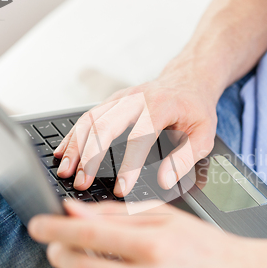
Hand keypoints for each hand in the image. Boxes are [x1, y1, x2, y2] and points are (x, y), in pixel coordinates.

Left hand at [28, 201, 266, 267]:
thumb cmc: (207, 248)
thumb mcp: (167, 218)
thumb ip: (117, 213)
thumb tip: (75, 209)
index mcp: (155, 246)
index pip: (88, 235)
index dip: (55, 228)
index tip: (38, 225)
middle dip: (59, 253)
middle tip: (58, 244)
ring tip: (78, 263)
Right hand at [53, 68, 222, 197]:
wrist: (189, 79)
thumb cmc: (196, 109)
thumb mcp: (203, 135)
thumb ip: (185, 158)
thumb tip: (165, 181)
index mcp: (161, 106)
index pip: (140, 137)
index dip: (129, 165)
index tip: (122, 188)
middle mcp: (137, 98)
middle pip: (105, 125)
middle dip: (90, 156)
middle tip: (82, 182)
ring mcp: (122, 98)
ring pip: (90, 120)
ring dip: (75, 146)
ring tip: (66, 171)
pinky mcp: (113, 101)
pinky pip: (88, 117)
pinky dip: (73, 135)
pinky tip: (63, 152)